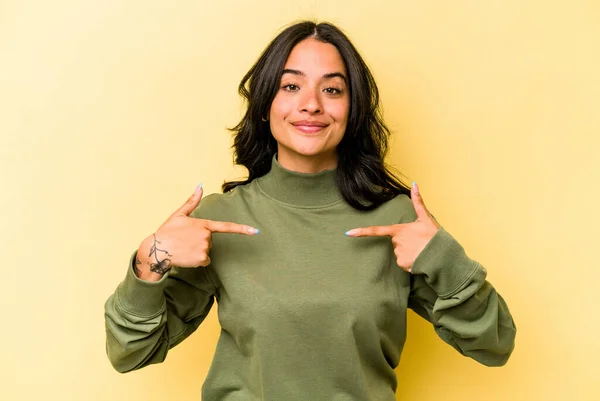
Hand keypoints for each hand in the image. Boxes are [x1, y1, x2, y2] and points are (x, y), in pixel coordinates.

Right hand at [135, 184, 258, 280]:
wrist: (156, 249)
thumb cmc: (167, 231)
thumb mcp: (179, 214)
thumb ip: (192, 201)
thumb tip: (200, 184)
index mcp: (203, 224)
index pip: (226, 226)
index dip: (243, 229)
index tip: (256, 232)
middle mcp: (206, 235)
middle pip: (210, 241)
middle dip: (200, 242)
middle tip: (185, 241)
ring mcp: (205, 247)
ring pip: (207, 251)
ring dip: (197, 251)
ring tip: (184, 248)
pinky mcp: (202, 259)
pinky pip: (204, 261)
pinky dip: (196, 261)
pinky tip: (186, 256)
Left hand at [345, 182, 439, 272]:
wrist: (443, 256)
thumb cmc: (434, 236)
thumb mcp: (426, 218)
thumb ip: (418, 202)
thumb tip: (414, 184)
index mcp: (399, 230)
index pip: (377, 230)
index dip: (361, 232)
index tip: (348, 233)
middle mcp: (396, 242)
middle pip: (395, 242)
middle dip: (405, 243)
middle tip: (419, 242)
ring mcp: (398, 254)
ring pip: (399, 253)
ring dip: (409, 253)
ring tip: (421, 251)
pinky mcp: (403, 265)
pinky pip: (403, 263)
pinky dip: (411, 263)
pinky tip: (419, 260)